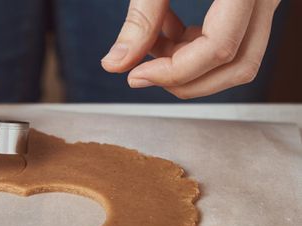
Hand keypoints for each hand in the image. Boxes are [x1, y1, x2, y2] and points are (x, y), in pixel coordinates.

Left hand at [101, 0, 280, 98]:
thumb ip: (140, 16)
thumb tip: (116, 63)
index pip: (219, 49)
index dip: (174, 73)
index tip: (136, 76)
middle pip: (238, 65)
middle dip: (186, 80)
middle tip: (143, 74)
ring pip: (238, 57)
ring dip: (190, 65)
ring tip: (150, 46)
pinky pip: (232, 38)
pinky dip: (195, 45)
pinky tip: (166, 29)